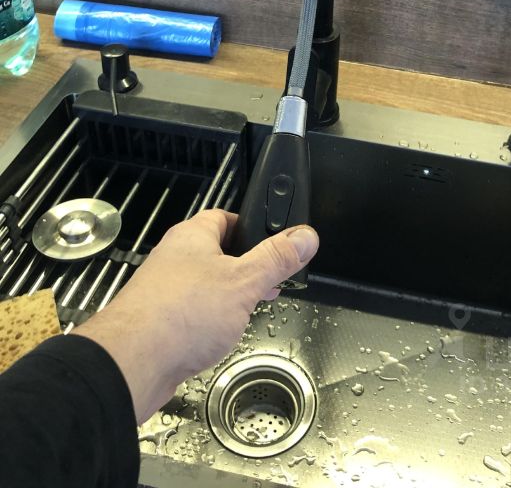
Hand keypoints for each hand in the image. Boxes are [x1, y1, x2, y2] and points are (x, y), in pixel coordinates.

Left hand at [74, 210, 318, 423]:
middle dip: (246, 267)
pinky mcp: (159, 322)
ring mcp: (164, 290)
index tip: (275, 241)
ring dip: (230, 295)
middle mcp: (175, 258)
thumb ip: (276, 259)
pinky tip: (222, 335)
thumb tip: (306, 235)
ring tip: (252, 310)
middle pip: (217, 252)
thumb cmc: (182, 313)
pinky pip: (192, 312)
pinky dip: (210, 319)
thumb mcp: (244, 282)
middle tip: (271, 280)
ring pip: (205, 284)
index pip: (226, 217)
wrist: (133, 364)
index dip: (252, 227)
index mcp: (193, 236)